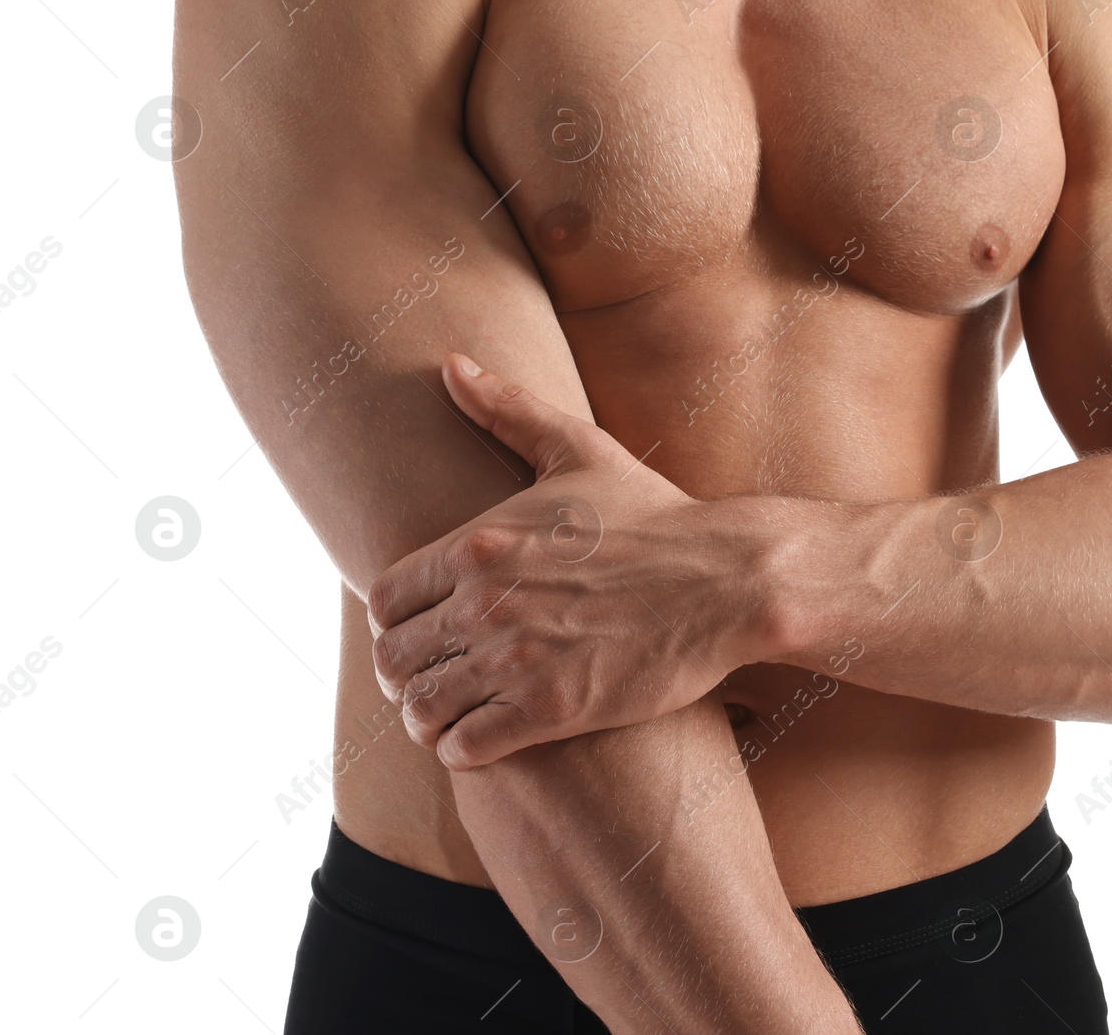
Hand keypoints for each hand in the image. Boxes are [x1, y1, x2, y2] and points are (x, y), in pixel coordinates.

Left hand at [366, 353, 775, 767]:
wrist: (727, 579)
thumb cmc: (656, 516)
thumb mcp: (578, 451)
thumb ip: (507, 409)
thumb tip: (450, 363)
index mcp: (478, 543)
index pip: (384, 599)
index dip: (395, 621)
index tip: (423, 629)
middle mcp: (486, 602)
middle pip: (393, 660)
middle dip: (407, 674)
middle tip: (436, 678)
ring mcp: (516, 659)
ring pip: (420, 709)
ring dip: (427, 717)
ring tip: (452, 716)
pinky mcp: (551, 709)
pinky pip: (464, 747)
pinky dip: (462, 748)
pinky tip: (484, 737)